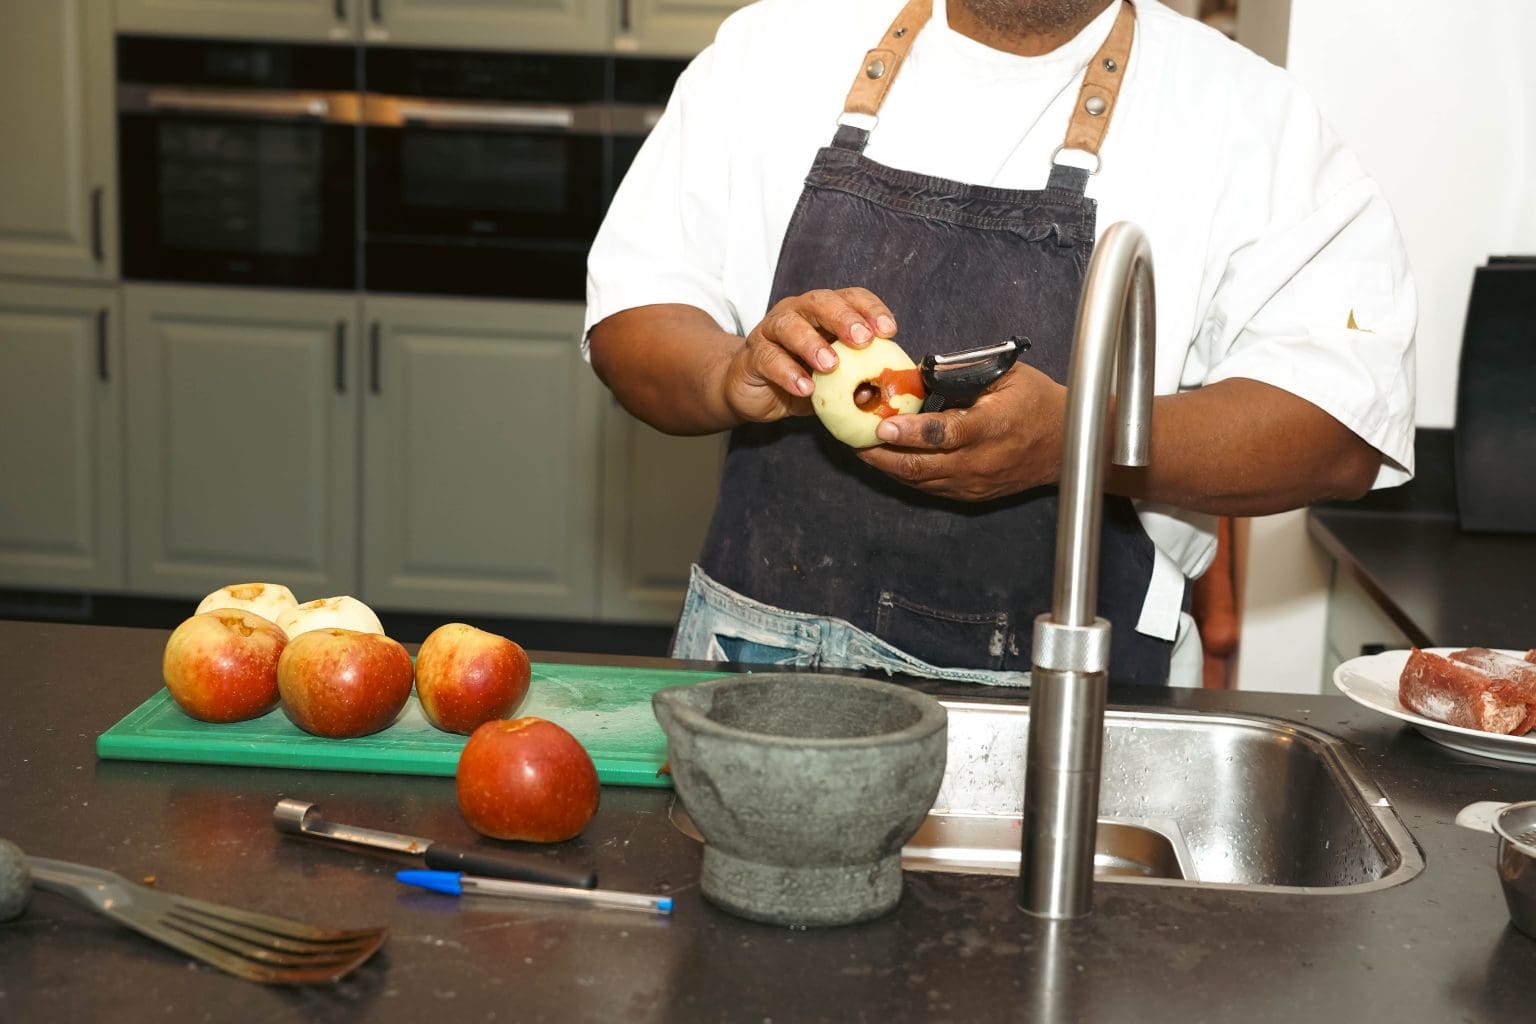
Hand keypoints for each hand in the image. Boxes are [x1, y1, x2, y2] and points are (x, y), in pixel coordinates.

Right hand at [722, 288, 897, 423]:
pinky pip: (768, 358)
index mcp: (824, 313)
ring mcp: (771, 331)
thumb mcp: (833, 383)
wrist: (754, 392)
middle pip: (820, 303)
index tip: (889, 331)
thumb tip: (874, 393)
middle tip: (862, 340)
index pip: (851, 297)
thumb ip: (853, 384)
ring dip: (812, 343)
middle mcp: (797, 313)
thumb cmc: (801, 378)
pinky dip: (787, 372)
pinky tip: (804, 388)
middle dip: (844, 318)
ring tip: (830, 366)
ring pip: (789, 325)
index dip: (871, 309)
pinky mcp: (752, 356)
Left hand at [857, 363, 1067, 501]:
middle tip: (854, 437)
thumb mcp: (1007, 375)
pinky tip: (886, 459)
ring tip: (861, 447)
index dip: (910, 432)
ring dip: (886, 465)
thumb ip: (964, 373)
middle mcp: (979, 462)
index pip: (944, 434)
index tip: (881, 425)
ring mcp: (973, 483)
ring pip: (918, 480)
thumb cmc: (1037, 402)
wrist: (1068, 445)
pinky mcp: (970, 495)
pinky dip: (903, 474)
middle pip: (920, 465)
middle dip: (881, 453)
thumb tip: (920, 374)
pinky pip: (927, 487)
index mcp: (991, 428)